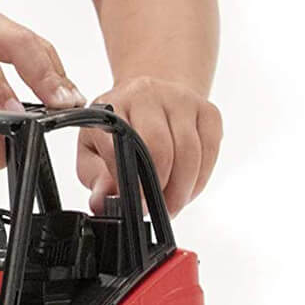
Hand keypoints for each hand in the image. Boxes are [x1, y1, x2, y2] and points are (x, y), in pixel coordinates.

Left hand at [78, 76, 222, 216]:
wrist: (149, 98)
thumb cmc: (119, 130)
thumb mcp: (94, 151)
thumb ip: (95, 177)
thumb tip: (101, 202)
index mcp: (111, 106)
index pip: (120, 144)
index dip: (131, 181)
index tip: (138, 206)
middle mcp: (143, 95)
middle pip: (159, 147)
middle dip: (160, 188)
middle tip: (157, 209)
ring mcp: (178, 99)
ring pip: (188, 151)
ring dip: (182, 188)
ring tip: (172, 204)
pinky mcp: (207, 110)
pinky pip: (209, 150)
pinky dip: (201, 178)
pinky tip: (188, 187)